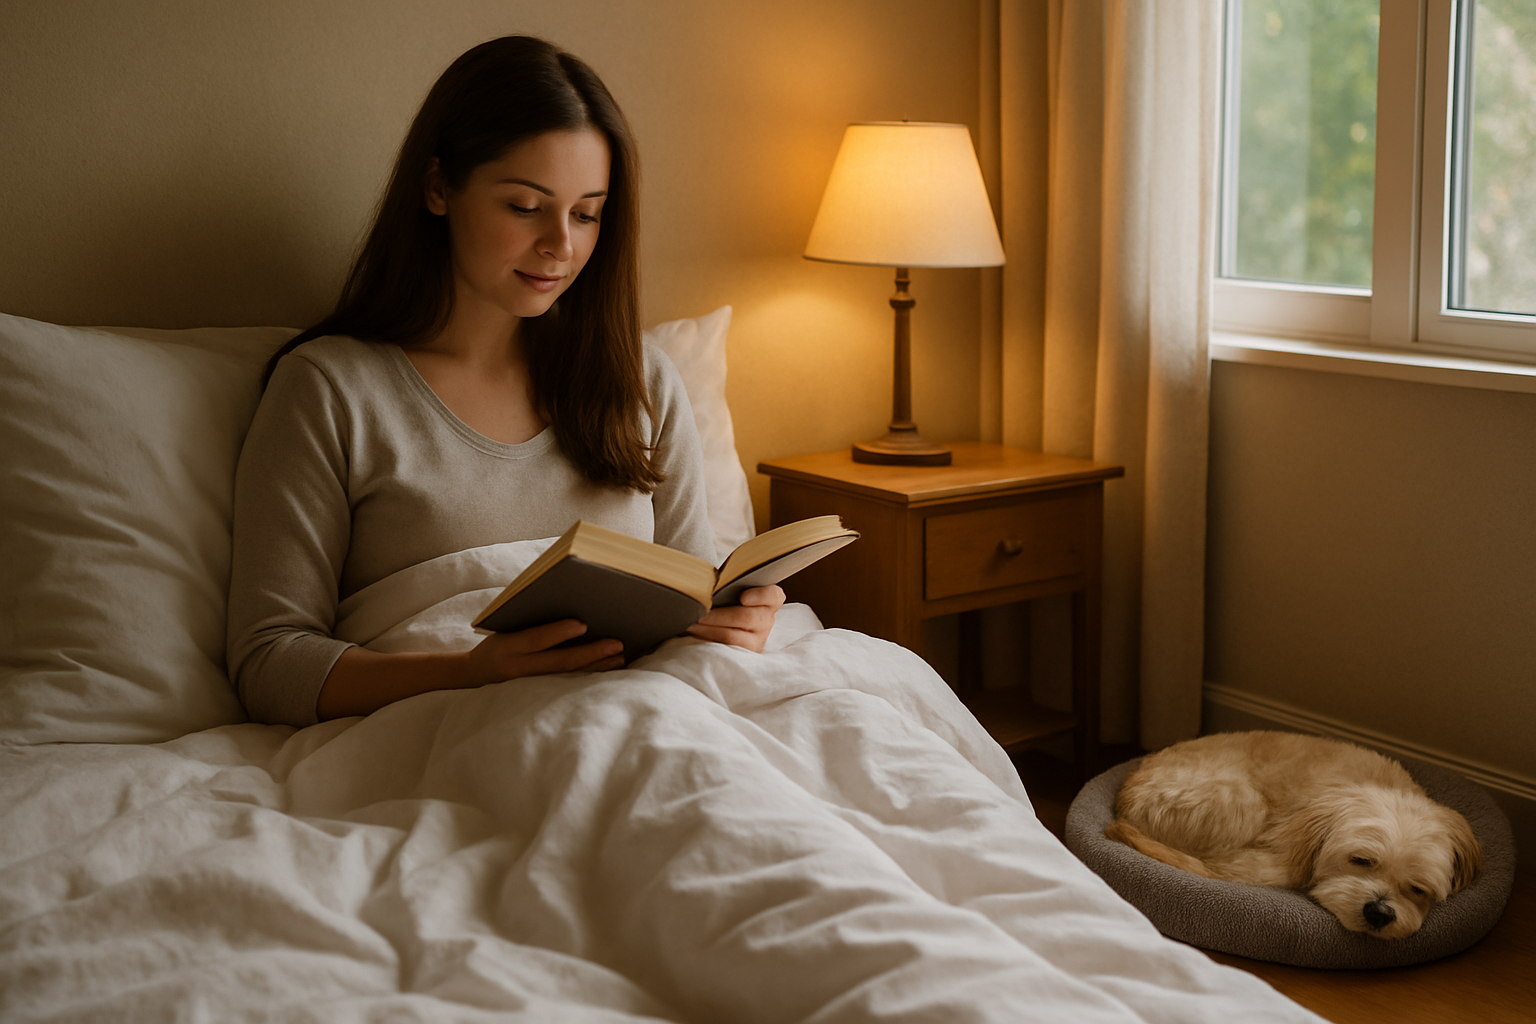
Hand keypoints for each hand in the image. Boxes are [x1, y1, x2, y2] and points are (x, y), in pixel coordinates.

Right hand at [465, 619, 625, 686]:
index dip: (558, 632)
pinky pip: (568, 681)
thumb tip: (570, 608)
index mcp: (507, 646)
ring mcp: (529, 682)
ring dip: (595, 665)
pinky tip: (608, 666)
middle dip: (590, 653)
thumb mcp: (504, 627)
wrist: (475, 673)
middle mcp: (518, 667)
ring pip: (567, 674)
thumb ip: (530, 621)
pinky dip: (589, 673)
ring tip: (619, 656)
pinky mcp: (538, 689)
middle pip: (558, 662)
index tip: (582, 624)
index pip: (534, 639)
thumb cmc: (496, 642)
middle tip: (617, 644)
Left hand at [685, 584, 784, 652]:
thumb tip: (709, 583)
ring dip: (708, 629)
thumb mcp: (736, 589)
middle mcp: (767, 620)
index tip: (743, 597)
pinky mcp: (744, 653)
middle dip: (719, 615)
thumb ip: (730, 584)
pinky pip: (724, 648)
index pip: (773, 595)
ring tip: (692, 623)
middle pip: (747, 618)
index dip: (760, 596)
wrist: (729, 619)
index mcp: (770, 600)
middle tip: (699, 611)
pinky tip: (694, 632)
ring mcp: (757, 639)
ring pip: (732, 636)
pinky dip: (707, 639)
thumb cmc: (731, 598)